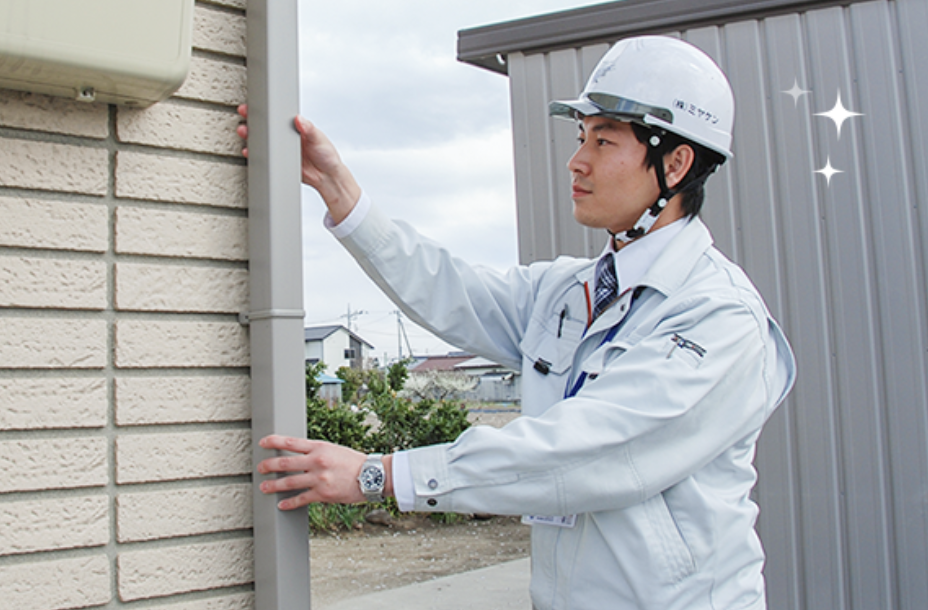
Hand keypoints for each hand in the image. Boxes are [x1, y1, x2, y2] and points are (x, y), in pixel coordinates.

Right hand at [236, 105, 360, 223]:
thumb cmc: (327, 155)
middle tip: (244, 114)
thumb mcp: (319, 139)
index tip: (256, 104)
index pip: (278, 115)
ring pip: (262, 140)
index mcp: (296, 127)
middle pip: (266, 126)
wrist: (327, 177)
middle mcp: (286, 136)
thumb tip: (299, 119)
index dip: (266, 109)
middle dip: (253, 119)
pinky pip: (264, 156)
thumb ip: (309, 129)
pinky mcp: (278, 162)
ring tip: (244, 132)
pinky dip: (254, 154)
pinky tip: (248, 151)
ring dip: (251, 136)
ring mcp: (281, 149)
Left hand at [257, 435, 391, 509]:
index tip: (263, 442)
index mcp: (319, 447)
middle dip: (268, 466)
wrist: (372, 476)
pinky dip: (289, 503)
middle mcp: (317, 461)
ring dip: (274, 485)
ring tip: (264, 487)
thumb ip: (316, 452)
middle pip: (285, 463)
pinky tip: (282, 504)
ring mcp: (319, 478)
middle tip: (260, 468)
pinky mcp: (323, 494)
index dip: (274, 441)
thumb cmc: (353, 462)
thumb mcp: (334, 450)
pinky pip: (301, 499)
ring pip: (289, 482)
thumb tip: (298, 455)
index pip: (291, 442)